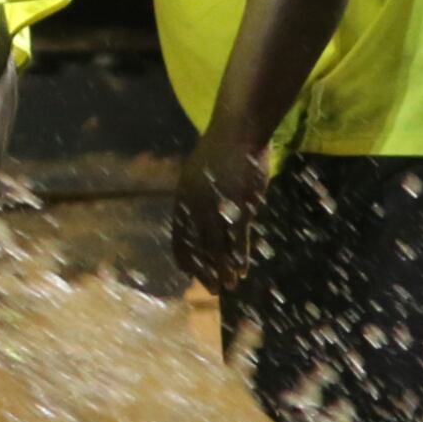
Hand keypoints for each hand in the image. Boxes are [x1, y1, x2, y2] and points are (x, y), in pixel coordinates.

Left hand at [170, 132, 269, 299]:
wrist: (238, 131)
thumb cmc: (221, 149)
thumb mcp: (200, 172)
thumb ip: (198, 195)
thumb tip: (199, 212)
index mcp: (183, 199)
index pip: (180, 236)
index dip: (185, 256)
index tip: (189, 272)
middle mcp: (196, 207)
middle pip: (198, 247)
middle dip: (205, 271)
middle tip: (211, 290)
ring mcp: (217, 208)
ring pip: (217, 248)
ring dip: (222, 270)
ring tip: (227, 286)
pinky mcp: (239, 207)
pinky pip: (237, 240)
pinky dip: (239, 258)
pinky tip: (242, 270)